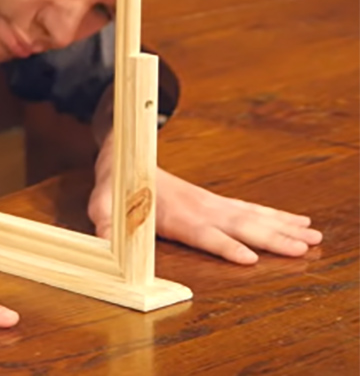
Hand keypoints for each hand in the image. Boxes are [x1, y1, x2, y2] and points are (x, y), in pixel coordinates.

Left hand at [88, 135, 322, 264]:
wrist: (125, 156)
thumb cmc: (114, 188)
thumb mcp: (101, 205)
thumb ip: (105, 224)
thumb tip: (105, 242)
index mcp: (173, 214)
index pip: (203, 233)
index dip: (224, 246)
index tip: (249, 258)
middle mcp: (199, 208)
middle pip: (240, 226)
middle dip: (271, 238)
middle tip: (303, 248)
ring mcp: (211, 203)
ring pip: (253, 216)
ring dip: (283, 227)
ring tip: (313, 237)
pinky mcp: (216, 203)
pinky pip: (251, 209)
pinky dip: (277, 216)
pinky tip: (300, 223)